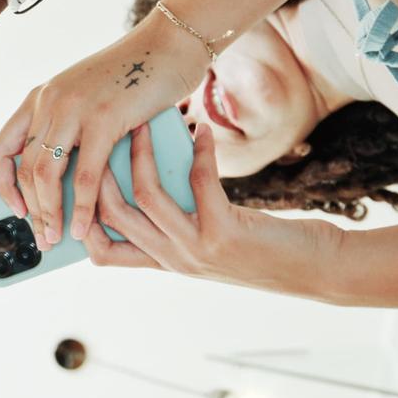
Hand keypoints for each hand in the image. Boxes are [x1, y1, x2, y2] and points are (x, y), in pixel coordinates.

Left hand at [0, 16, 205, 248]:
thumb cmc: (137, 75)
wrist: (171, 44)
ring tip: (58, 239)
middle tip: (43, 239)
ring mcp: (73, 109)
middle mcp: (48, 102)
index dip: (3, 185)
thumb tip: (64, 177)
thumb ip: (70, 126)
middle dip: (32, 211)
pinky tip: (85, 227)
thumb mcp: (88, 96)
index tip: (17, 209)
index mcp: (40, 98)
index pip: (0, 149)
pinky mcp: (103, 118)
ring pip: (46, 175)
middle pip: (24, 169)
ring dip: (50, 214)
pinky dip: (82, 207)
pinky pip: (84, 175)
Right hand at [82, 121, 342, 296]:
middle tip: (102, 133)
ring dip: (142, 153)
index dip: (82, 216)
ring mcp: (196, 249)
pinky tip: (201, 131)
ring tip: (143, 124)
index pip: (101, 253)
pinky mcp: (225, 233)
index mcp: (165, 264)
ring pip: (145, 196)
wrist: (318, 273)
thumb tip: (158, 173)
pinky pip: (198, 183)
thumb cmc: (266, 250)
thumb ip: (182, 221)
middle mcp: (174, 260)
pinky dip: (197, 151)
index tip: (80, 175)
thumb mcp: (211, 240)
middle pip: (111, 216)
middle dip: (99, 170)